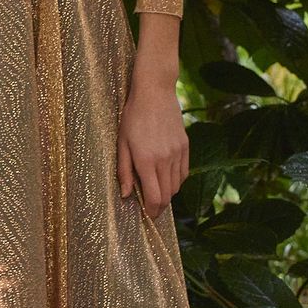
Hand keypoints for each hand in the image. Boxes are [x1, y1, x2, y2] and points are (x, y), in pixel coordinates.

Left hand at [117, 14, 186, 217]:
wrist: (154, 92)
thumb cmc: (132, 116)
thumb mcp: (121, 143)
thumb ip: (124, 171)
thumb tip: (126, 195)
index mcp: (147, 160)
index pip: (155, 197)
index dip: (152, 211)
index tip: (148, 215)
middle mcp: (165, 159)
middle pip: (168, 194)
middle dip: (159, 205)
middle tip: (151, 208)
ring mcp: (178, 152)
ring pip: (177, 185)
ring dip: (167, 193)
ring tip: (156, 190)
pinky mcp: (185, 146)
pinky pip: (184, 172)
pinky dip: (177, 180)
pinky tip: (166, 176)